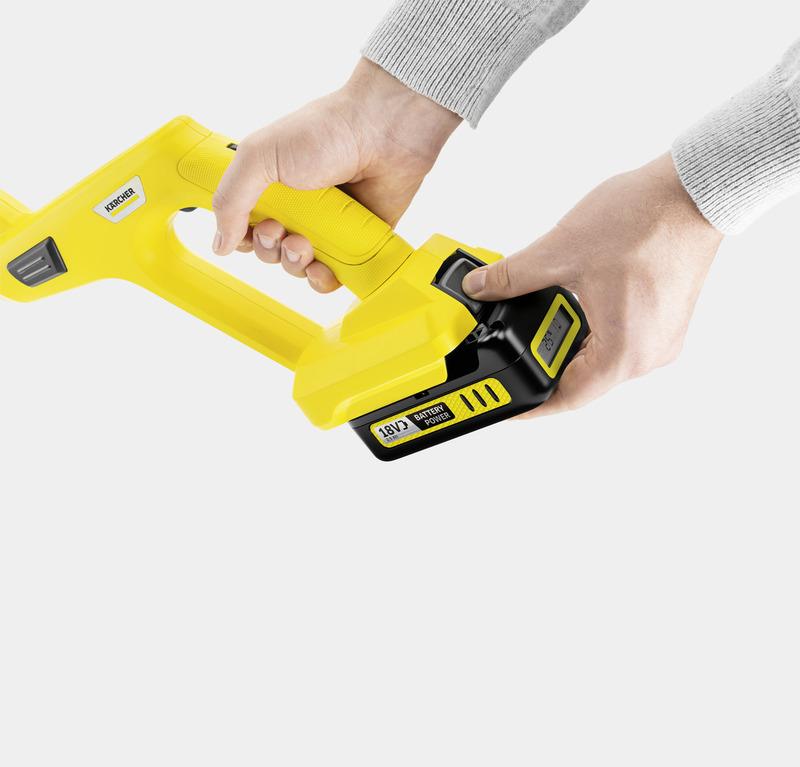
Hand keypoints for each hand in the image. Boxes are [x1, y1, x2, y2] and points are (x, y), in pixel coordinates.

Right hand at [212, 59, 460, 291]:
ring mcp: (325, 228)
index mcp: (270, 186)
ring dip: (293, 263)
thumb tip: (218, 245)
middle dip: (268, 249)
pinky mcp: (353, 243)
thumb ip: (231, 200)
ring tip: (305, 244)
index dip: (242, 236)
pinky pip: (331, 278)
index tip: (252, 226)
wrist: (383, 132)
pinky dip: (321, 281)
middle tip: (280, 230)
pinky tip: (321, 269)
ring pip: (297, 267)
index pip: (243, 227)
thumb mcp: (260, 157)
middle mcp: (296, 209)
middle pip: (268, 251)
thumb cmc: (322, 133)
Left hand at [462, 153, 723, 415]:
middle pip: (583, 380)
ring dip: (568, 344)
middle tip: (514, 348)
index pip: (567, 398)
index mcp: (624, 352)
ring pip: (600, 360)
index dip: (531, 403)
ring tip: (542, 320)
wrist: (694, 190)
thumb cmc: (646, 220)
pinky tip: (575, 306)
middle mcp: (647, 356)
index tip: (507, 403)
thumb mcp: (560, 251)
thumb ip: (512, 277)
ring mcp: (660, 340)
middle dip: (544, 364)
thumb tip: (480, 288)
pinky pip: (619, 341)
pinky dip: (591, 332)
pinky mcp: (664, 322)